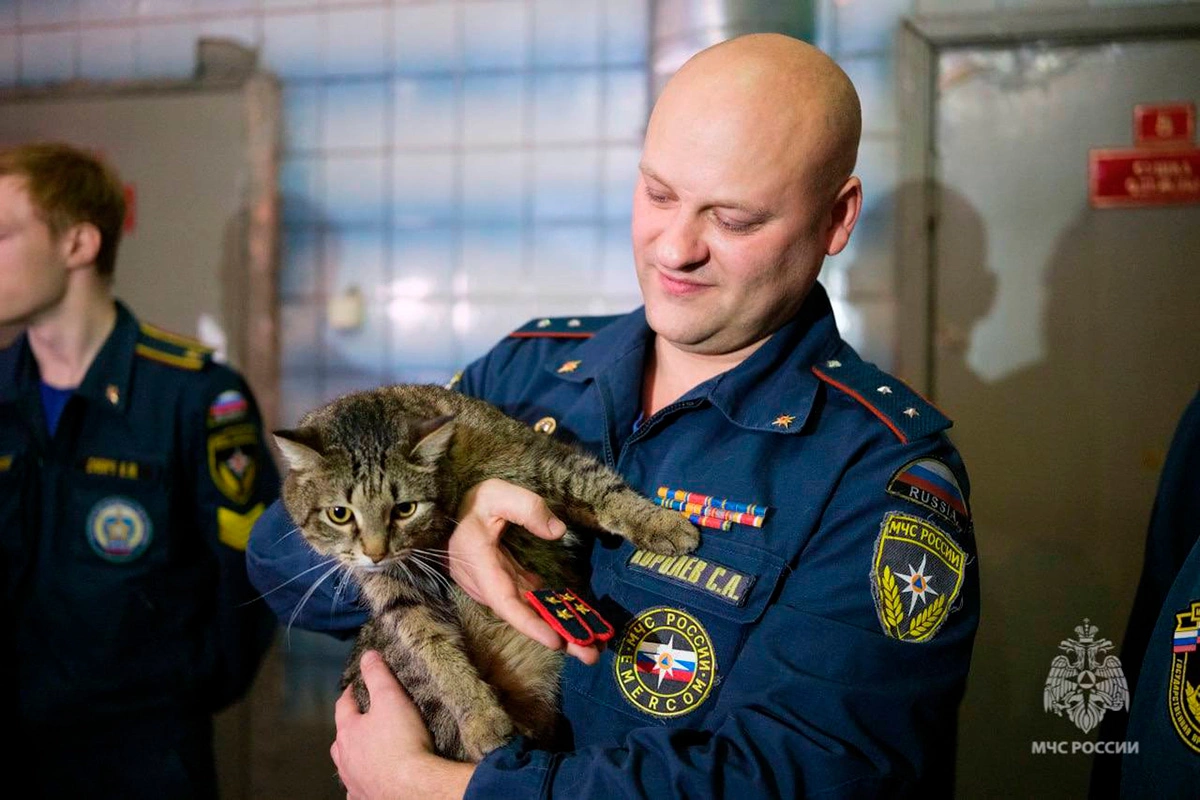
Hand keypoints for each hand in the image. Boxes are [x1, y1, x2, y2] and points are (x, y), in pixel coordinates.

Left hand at [332, 650, 473, 799]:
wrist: (413, 787)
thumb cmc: (402, 742)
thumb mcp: (391, 698)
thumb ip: (378, 675)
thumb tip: (367, 655)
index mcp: (348, 731)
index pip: (343, 705)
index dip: (349, 693)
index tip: (354, 687)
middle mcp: (345, 758)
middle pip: (341, 738)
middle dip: (349, 727)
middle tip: (362, 719)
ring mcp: (353, 780)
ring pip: (347, 765)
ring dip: (354, 756)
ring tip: (365, 751)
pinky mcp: (365, 797)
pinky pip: (357, 789)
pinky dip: (362, 782)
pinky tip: (370, 781)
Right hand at [450, 478, 600, 664]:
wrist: (457, 508)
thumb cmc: (477, 500)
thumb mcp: (497, 493)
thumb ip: (527, 508)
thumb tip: (557, 531)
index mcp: (479, 564)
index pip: (504, 602)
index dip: (529, 623)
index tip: (555, 640)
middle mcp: (486, 584)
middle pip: (521, 616)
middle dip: (555, 636)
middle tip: (590, 655)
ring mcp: (496, 586)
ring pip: (528, 612)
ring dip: (559, 628)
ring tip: (593, 646)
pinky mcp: (507, 583)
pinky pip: (530, 602)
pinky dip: (552, 613)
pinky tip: (578, 623)